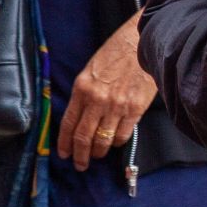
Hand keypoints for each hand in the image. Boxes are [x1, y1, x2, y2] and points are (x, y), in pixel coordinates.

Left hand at [55, 13, 157, 170]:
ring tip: (97, 155)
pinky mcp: (135, 110)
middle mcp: (96, 100)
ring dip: (98, 152)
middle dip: (80, 155)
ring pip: (103, 140)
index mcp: (82, 88)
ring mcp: (116, 106)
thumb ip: (84, 94)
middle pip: (83, 137)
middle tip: (80, 164)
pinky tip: (114, 141)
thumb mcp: (91, 70)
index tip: (64, 153)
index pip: (68, 123)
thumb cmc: (116, 52)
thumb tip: (80, 118)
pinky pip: (122, 135)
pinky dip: (117, 142)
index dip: (64, 142)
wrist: (143, 42)